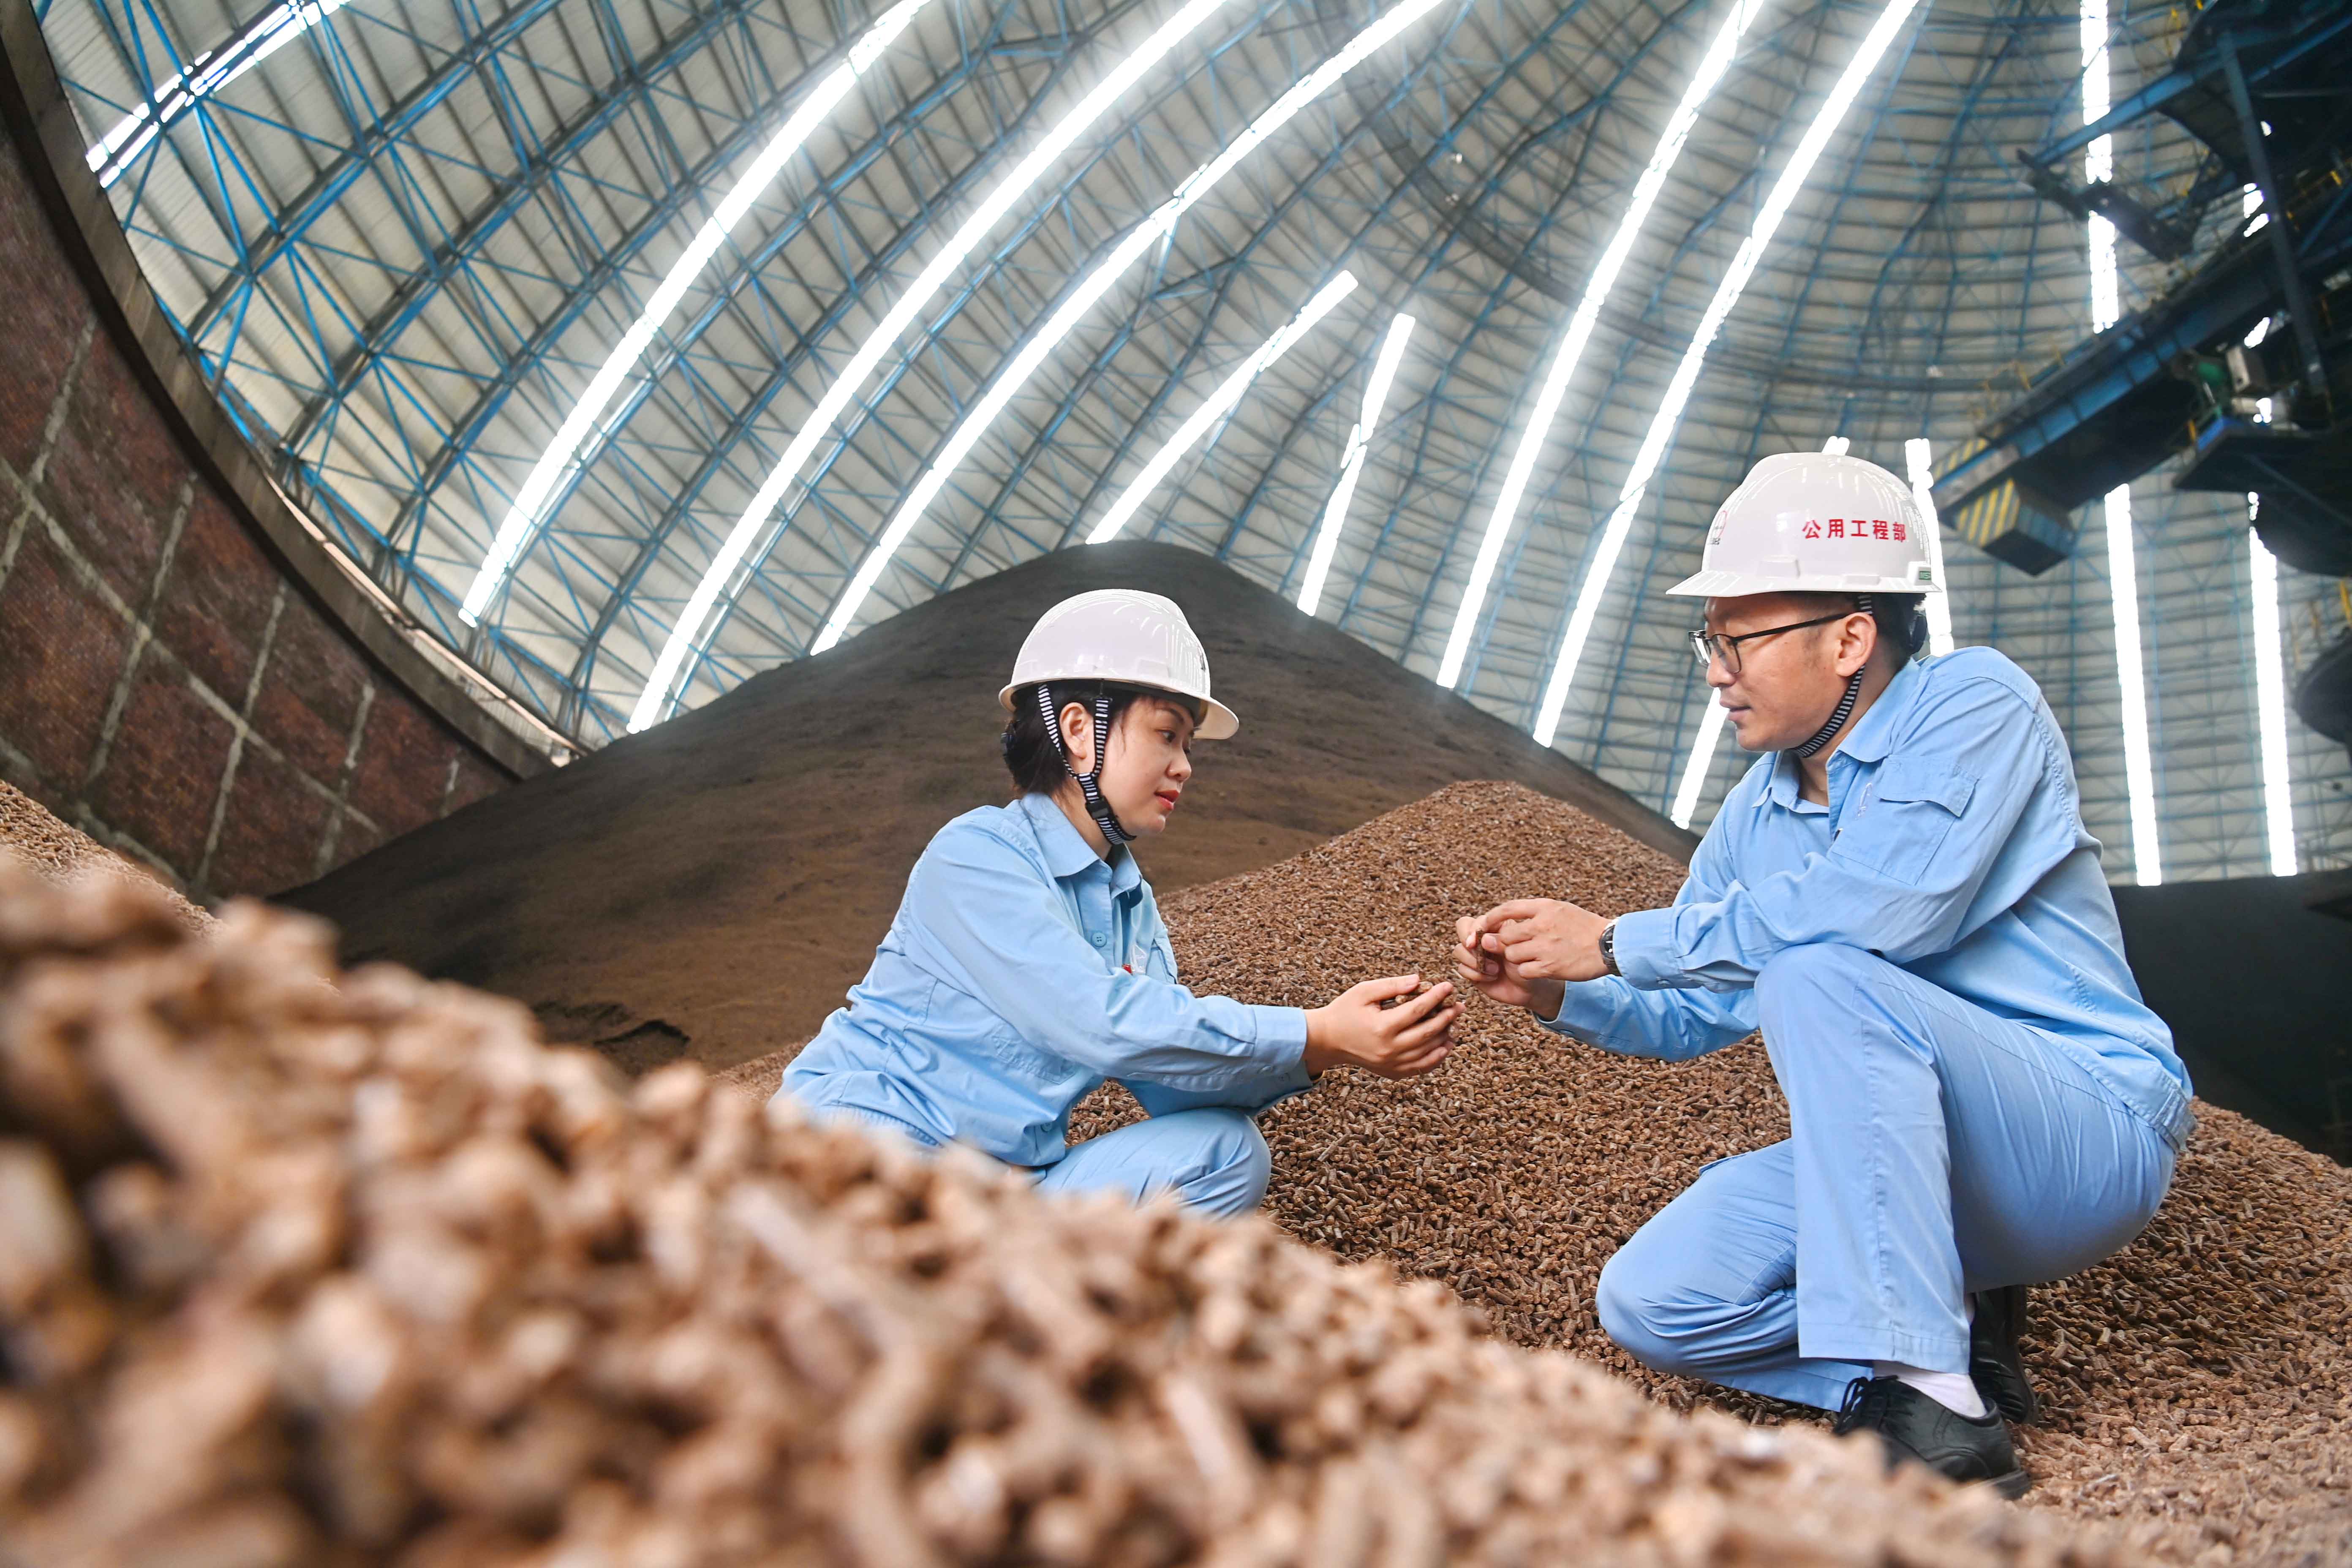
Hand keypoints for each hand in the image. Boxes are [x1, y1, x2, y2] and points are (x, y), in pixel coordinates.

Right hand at [1303, 974, 1459, 1079]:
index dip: (1436, 996)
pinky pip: (1422, 1067)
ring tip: (1455, 1023)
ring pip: (1430, 1052)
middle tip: (1459, 1005)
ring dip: (1446, 1036)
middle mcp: (1389, 1049)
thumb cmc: (1345, 1011)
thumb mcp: (1364, 992)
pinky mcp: (1393, 1073)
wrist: (1328, 1040)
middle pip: (1429, 1032)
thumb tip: (1419, 980)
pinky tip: (1446, 1044)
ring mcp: (1392, 1064)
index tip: (1448, 986)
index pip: (1418, 1009)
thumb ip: (1391, 985)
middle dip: (1448, 1016)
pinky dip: (1437, 1057)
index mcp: (1382, 1027)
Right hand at [1451, 913, 1564, 1018]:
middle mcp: (1481, 938)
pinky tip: (1491, 978)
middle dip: (1467, 942)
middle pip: (1461, 928)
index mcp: (1493, 927)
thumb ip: (1501, 941)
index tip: (1475, 942)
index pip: (1474, 919)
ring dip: (1473, 961)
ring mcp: (1475, 954)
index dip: (1472, 929)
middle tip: (1476, 951)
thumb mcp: (1517, 948)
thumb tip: (1482, 939)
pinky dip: (1475, 974)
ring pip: (1458, 950)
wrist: (1529, 986)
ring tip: (1494, 970)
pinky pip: (1462, 969)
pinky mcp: (1471, 970)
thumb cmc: (1527, 963)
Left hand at [1463, 899, 1610, 984]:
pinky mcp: (1550, 966)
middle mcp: (1542, 925)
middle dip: (1502, 944)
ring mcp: (1545, 947)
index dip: (1490, 919)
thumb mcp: (1560, 909)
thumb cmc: (1584, 926)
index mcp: (1544, 907)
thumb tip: (1508, 916)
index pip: (1506, 909)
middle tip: (1508, 948)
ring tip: (1529, 957)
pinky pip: (1523, 970)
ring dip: (1516, 958)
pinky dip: (1526, 971)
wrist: (1610, 945)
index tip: (1483, 926)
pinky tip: (1537, 968)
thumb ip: (1535, 911)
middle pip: (1504, 935)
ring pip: (1512, 954)